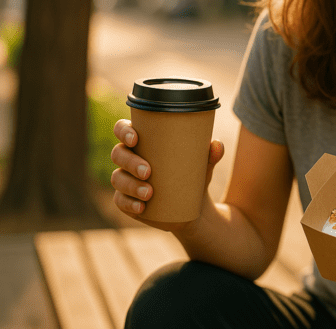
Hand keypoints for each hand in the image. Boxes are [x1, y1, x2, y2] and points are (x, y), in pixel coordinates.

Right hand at [110, 119, 224, 231]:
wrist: (194, 206)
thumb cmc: (193, 174)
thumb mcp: (203, 164)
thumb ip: (211, 154)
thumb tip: (217, 145)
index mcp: (144, 141)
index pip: (123, 129)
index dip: (123, 131)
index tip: (135, 138)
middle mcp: (129, 158)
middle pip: (118, 154)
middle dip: (130, 161)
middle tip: (148, 171)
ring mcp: (126, 180)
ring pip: (118, 178)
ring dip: (131, 185)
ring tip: (149, 193)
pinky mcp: (127, 201)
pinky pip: (120, 201)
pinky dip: (129, 204)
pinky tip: (141, 207)